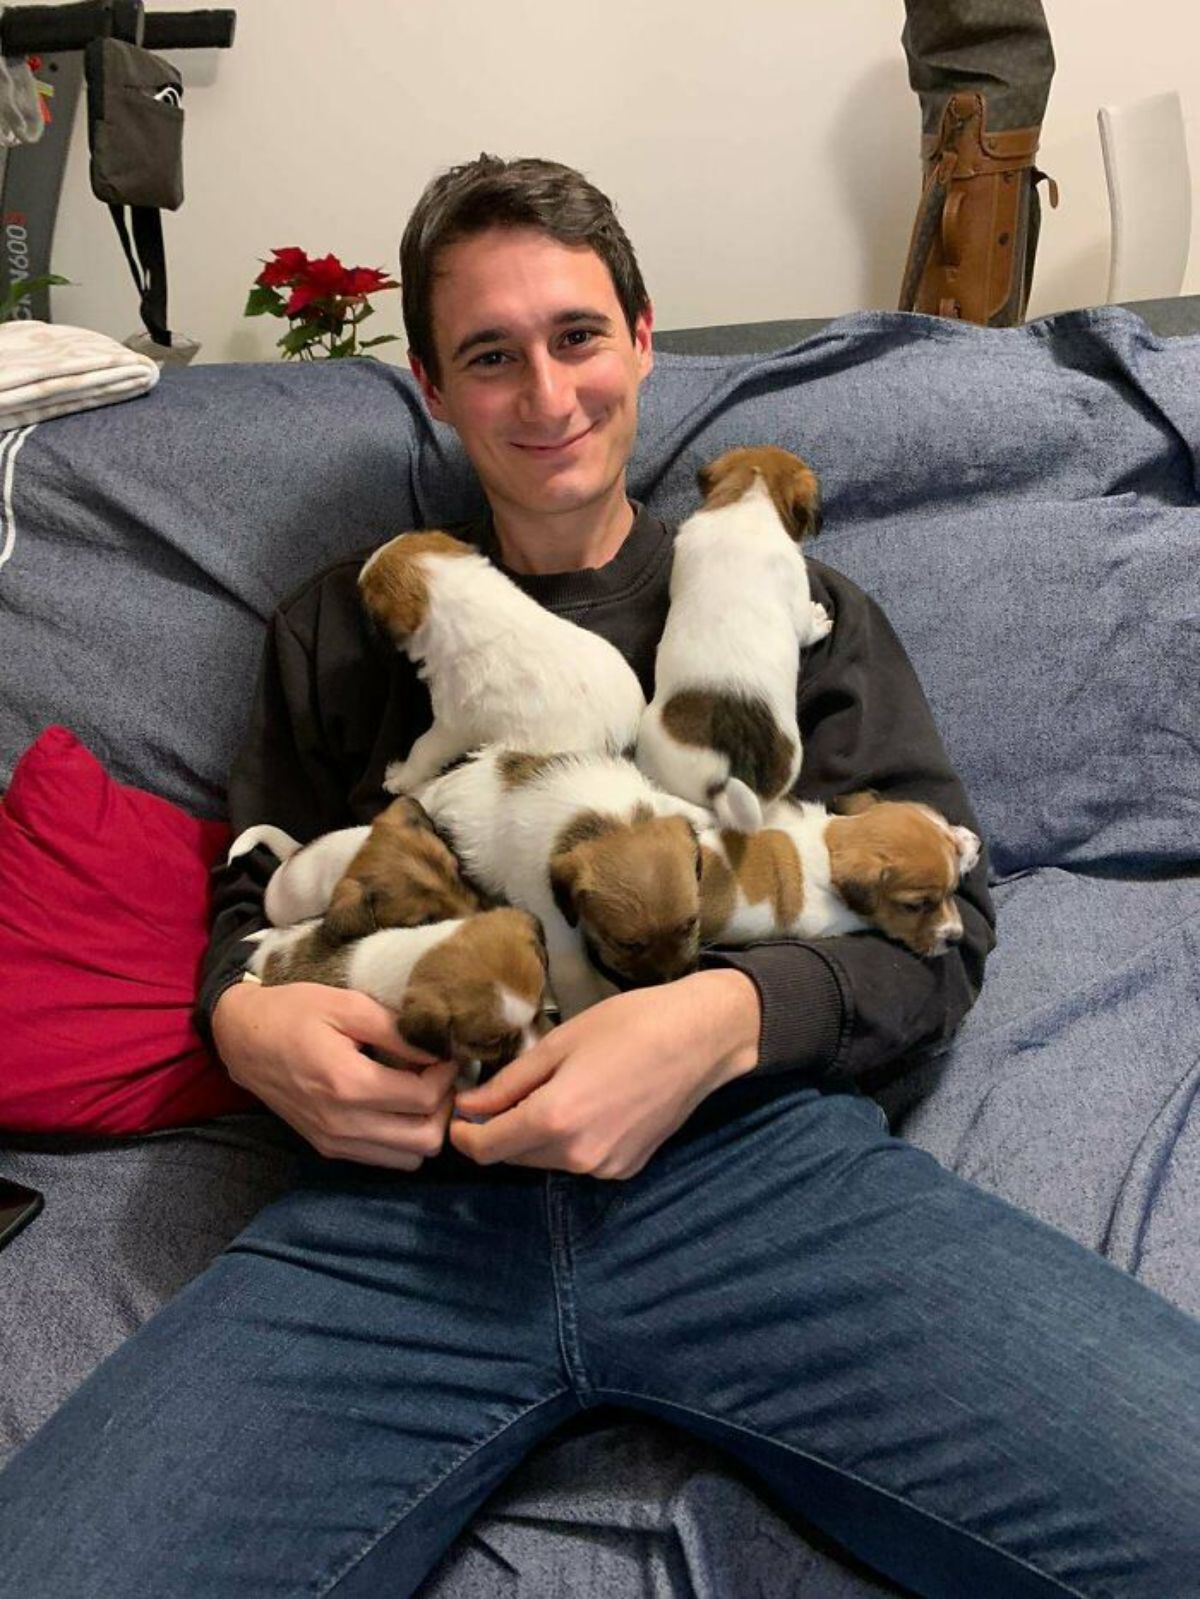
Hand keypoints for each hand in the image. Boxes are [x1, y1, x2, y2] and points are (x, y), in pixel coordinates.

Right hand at [212, 980, 457, 1168]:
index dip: (446, 1075)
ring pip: (410, 1158)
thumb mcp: (347, 1005)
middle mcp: (342, 1124)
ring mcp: (334, 1142)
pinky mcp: (328, 1148)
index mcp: (348, 1084)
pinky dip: (402, 1140)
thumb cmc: (295, 1013)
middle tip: (438, 1075)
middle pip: (425, 1139)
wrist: (242, 1039)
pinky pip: (384, 1159)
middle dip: (443, 1106)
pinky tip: (397, 1107)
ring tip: (420, 1091)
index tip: (444, 1053)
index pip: (425, 1099)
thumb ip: (397, 1031)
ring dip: (425, 1127)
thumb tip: (439, 1050)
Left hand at [449, 969, 760, 1178]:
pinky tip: (585, 1105)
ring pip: (547, 1160)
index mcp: (554, 1120)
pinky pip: (579, 1160)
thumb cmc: (629, 1025)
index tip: (459, 1111)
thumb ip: (508, 1083)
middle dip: (498, 1130)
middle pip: (514, 1156)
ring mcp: (605, 1167)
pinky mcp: (627, 1167)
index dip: (463, 1134)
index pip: (486, 1148)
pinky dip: (568, 1140)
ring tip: (549, 1091)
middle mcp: (577, 1156)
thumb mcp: (559, 1044)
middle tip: (499, 1093)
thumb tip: (469, 1106)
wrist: (701, 1038)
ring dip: (533, 1136)